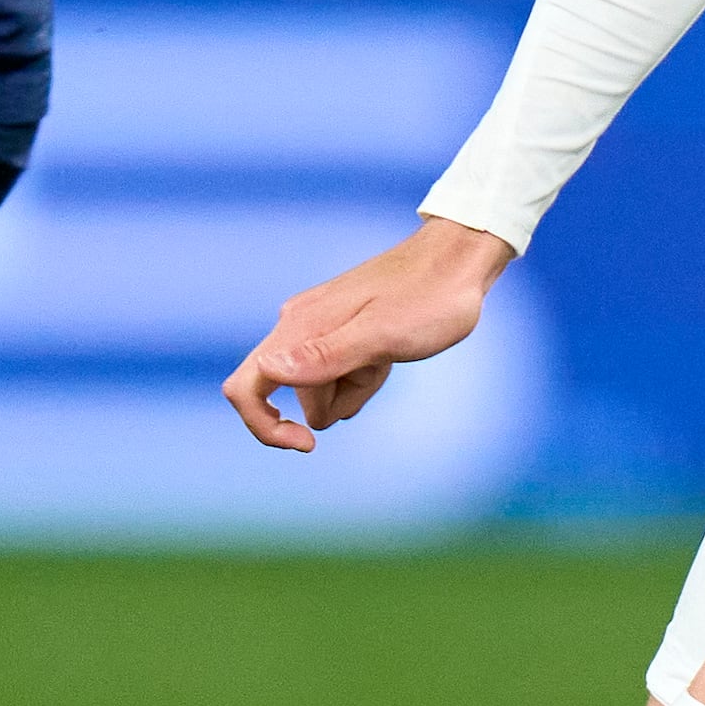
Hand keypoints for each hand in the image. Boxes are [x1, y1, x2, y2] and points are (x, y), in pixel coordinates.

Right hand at [222, 217, 512, 450]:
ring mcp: (317, 328)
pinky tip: (387, 356)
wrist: (458, 261)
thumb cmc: (430, 298)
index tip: (308, 444)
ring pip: (319, 389)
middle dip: (332, 402)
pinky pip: (337, 374)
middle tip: (376, 371)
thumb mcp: (383, 336)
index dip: (265, 428)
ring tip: (387, 358)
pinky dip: (361, 377)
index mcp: (299, 328)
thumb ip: (324, 356)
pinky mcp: (338, 331)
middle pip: (292, 396)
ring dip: (353, 388)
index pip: (246, 390)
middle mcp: (298, 325)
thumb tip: (267, 368)